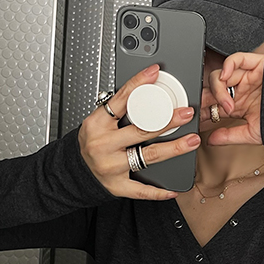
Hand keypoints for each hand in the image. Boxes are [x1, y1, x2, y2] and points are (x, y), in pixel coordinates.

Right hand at [78, 64, 199, 197]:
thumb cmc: (90, 142)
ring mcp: (110, 166)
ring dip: (173, 149)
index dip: (138, 84)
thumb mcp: (98, 121)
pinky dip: (158, 191)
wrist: (72, 171)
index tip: (155, 72)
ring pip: (147, 156)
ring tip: (191, 141)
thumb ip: (118, 110)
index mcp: (97, 124)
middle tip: (186, 114)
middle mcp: (103, 145)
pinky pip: (140, 190)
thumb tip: (146, 91)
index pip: (120, 100)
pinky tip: (174, 188)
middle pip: (141, 130)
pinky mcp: (116, 186)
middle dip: (167, 121)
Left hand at [202, 51, 263, 145]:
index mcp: (237, 104)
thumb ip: (230, 136)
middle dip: (206, 98)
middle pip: (213, 88)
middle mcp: (240, 89)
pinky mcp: (255, 64)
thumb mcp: (253, 133)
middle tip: (204, 108)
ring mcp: (246, 76)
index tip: (197, 119)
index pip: (213, 104)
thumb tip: (210, 140)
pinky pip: (236, 59)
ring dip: (219, 89)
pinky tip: (226, 77)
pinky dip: (227, 65)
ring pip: (222, 74)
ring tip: (227, 104)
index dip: (204, 110)